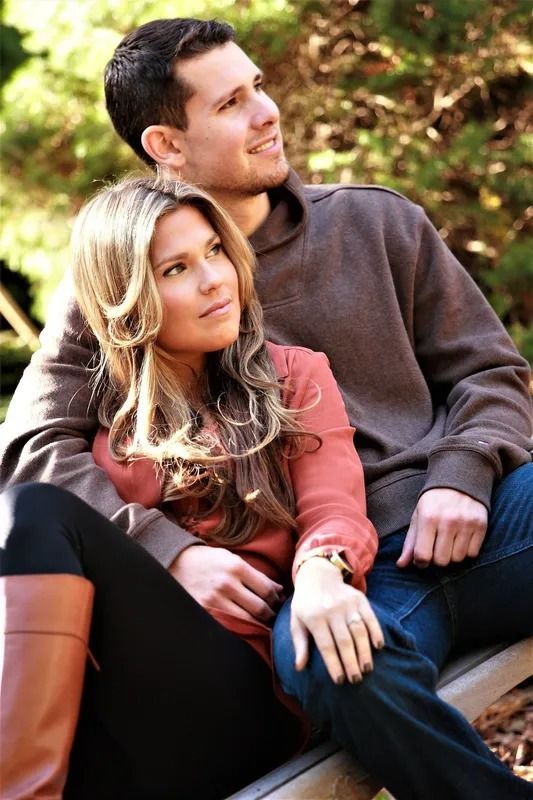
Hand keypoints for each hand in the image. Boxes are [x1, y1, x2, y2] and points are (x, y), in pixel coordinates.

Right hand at [169, 546, 283, 623]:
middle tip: (275, 616)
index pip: (267, 588)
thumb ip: (253, 573)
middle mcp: (227, 583)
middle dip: (271, 614)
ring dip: (259, 623)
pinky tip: (246, 626)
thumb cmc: (208, 559)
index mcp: (237, 567)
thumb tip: (276, 589)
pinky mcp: (205, 610)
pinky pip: (230, 623)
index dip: (277, 597)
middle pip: (260, 607)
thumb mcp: (231, 558)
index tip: (280, 600)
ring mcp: (215, 599)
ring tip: (264, 623)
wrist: (177, 562)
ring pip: (247, 619)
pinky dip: (241, 627)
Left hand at [291, 558, 382, 684]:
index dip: (334, 664)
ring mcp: (347, 604)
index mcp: (314, 618)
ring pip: (359, 630)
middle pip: (344, 641)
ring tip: (367, 669)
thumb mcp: (296, 621)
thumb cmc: (306, 604)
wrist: (318, 575)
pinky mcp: (359, 599)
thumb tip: (298, 668)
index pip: (326, 646)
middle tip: (356, 680)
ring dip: (364, 651)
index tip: (340, 680)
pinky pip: (370, 617)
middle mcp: (331, 610)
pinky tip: (378, 646)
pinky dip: (376, 631)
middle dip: (351, 662)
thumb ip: (299, 644)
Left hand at [397, 488, 487, 568]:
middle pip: (441, 561)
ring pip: (458, 559)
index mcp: (428, 518)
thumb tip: (401, 565)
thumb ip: (410, 542)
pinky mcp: (481, 526)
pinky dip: (466, 551)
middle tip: (436, 548)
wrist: (459, 479)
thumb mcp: (418, 516)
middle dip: (437, 558)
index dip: (420, 562)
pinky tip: (461, 539)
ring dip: (452, 555)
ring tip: (449, 542)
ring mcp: (466, 523)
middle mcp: (448, 521)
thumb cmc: (434, 502)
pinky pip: (472, 554)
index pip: (423, 555)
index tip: (421, 558)